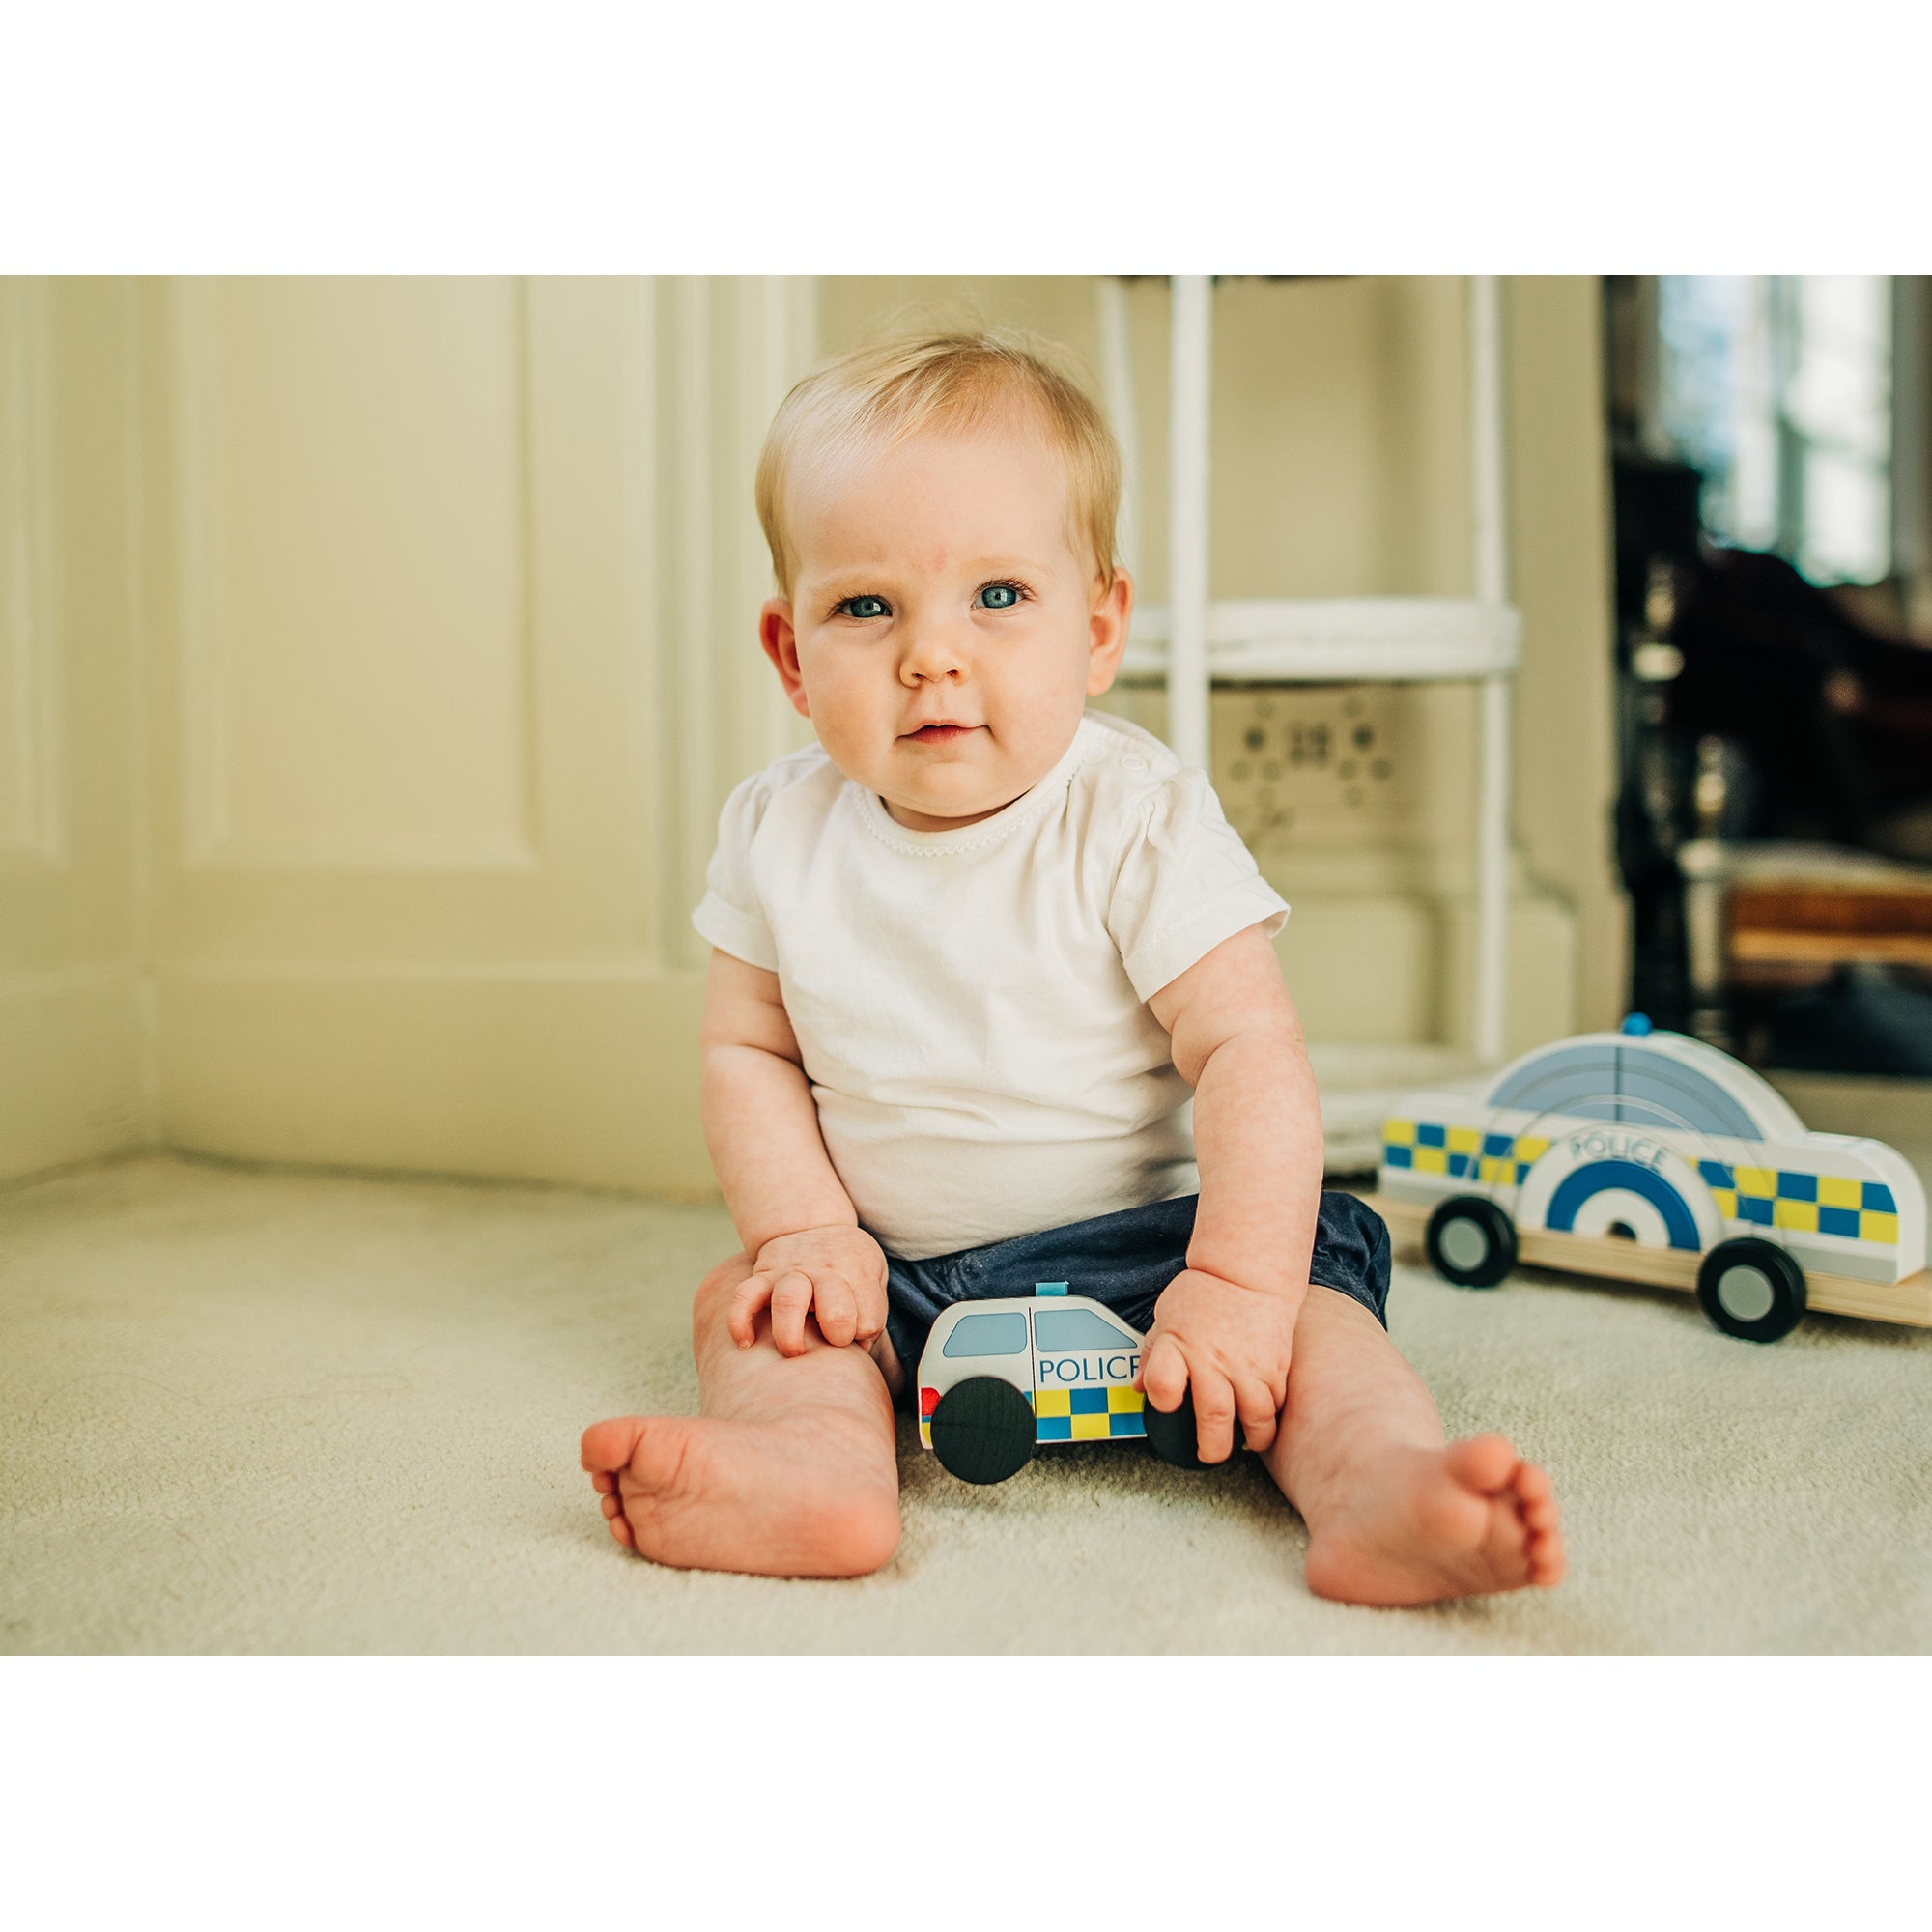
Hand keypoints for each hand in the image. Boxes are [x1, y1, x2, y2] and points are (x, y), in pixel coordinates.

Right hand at [728, 1225, 888, 1357]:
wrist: (810, 1222)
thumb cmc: (848, 1261)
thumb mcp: (872, 1274)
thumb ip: (872, 1311)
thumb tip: (860, 1351)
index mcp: (857, 1273)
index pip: (868, 1319)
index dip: (864, 1336)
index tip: (858, 1334)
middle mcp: (824, 1272)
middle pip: (835, 1307)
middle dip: (838, 1333)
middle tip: (834, 1343)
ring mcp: (790, 1273)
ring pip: (788, 1301)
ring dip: (790, 1334)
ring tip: (793, 1352)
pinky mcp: (762, 1276)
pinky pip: (743, 1297)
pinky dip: (739, 1321)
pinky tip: (745, 1342)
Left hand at [1135, 1267, 1301, 1461]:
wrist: (1248, 1273)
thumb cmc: (1204, 1293)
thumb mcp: (1167, 1317)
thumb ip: (1152, 1354)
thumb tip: (1137, 1388)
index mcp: (1178, 1345)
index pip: (1163, 1386)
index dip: (1162, 1403)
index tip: (1167, 1408)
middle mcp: (1212, 1358)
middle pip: (1213, 1415)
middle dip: (1212, 1447)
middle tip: (1208, 1455)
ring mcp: (1247, 1364)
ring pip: (1255, 1417)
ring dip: (1251, 1439)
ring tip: (1245, 1443)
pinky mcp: (1275, 1365)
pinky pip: (1275, 1402)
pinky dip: (1270, 1417)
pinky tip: (1262, 1419)